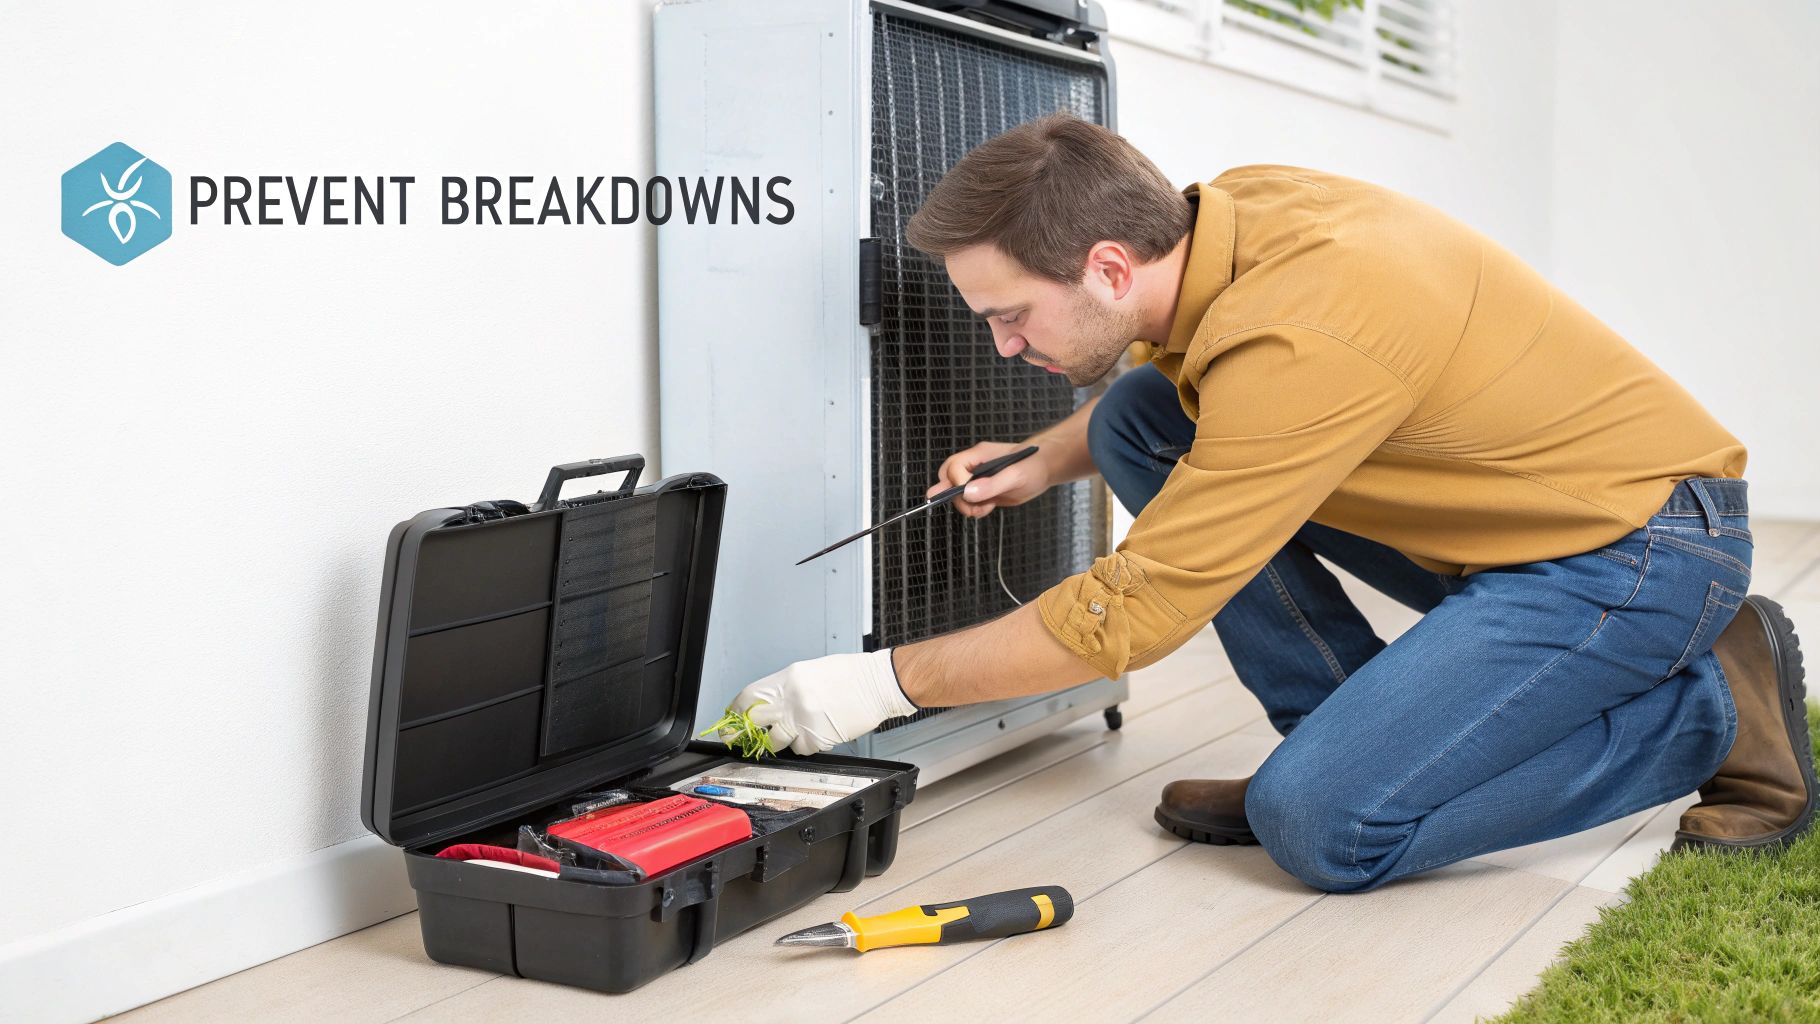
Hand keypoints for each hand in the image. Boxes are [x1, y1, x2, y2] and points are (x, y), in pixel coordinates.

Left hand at [730, 650, 918, 754]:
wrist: (879, 684)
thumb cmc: (851, 675)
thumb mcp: (811, 672)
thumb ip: (788, 688)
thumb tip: (769, 704)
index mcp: (789, 678)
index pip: (750, 696)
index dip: (736, 710)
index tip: (732, 718)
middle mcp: (792, 698)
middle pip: (754, 721)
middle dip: (743, 733)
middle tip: (739, 739)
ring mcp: (804, 720)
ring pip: (775, 741)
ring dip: (778, 742)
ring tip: (793, 732)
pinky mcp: (818, 737)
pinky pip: (801, 749)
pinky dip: (805, 745)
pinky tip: (817, 733)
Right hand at [930, 441, 1051, 517]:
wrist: (1044, 470)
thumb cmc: (1033, 465)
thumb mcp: (1015, 475)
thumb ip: (992, 484)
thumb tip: (967, 493)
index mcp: (978, 455)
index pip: (954, 467)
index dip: (957, 482)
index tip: (970, 494)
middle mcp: (974, 466)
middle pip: (947, 478)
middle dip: (954, 496)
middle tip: (971, 505)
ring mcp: (977, 479)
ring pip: (956, 494)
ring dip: (966, 505)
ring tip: (986, 507)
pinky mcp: (983, 491)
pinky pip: (968, 502)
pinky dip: (974, 509)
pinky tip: (989, 507)